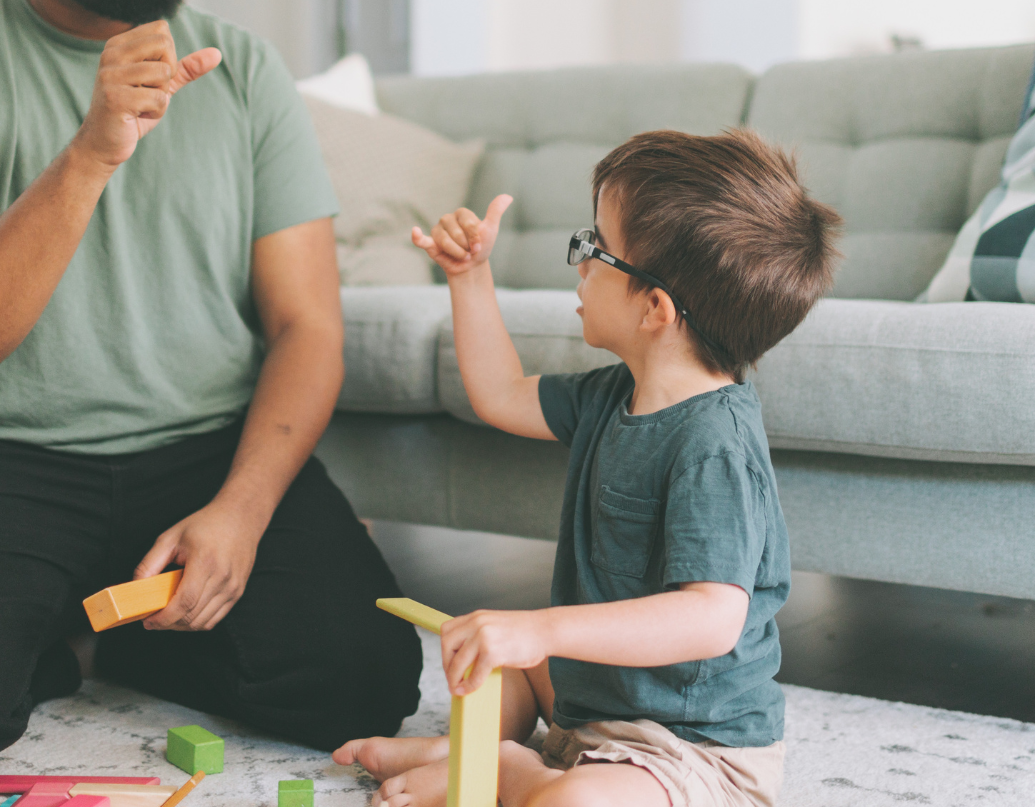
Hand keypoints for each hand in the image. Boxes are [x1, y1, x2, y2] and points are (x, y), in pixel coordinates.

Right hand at [72, 19, 221, 169]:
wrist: (104, 142)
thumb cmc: (135, 111)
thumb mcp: (162, 85)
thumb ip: (186, 68)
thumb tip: (217, 53)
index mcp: (119, 45)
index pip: (162, 32)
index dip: (168, 58)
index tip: (151, 78)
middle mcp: (112, 54)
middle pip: (164, 45)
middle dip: (168, 73)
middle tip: (149, 91)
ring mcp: (111, 74)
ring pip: (164, 72)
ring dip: (161, 95)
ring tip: (141, 104)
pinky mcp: (116, 97)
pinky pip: (160, 99)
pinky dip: (157, 111)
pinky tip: (137, 115)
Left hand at [134, 499, 264, 631]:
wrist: (241, 517)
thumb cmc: (206, 524)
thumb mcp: (172, 537)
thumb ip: (150, 562)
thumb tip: (135, 587)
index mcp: (205, 562)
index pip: (183, 603)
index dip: (163, 618)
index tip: (148, 621)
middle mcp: (222, 578)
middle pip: (192, 617)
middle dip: (168, 624)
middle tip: (153, 619)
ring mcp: (233, 587)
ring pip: (203, 623)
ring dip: (182, 626)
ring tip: (168, 617)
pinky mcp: (237, 592)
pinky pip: (215, 619)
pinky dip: (197, 623)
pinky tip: (186, 614)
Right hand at [411, 194, 511, 277]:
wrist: (471, 267)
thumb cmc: (480, 246)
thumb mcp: (490, 229)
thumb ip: (495, 212)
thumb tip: (508, 196)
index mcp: (461, 214)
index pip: (468, 222)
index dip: (474, 237)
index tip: (479, 246)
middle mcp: (447, 220)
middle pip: (456, 232)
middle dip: (466, 247)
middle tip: (470, 253)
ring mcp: (437, 231)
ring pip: (444, 240)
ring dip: (456, 252)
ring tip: (462, 257)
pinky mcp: (430, 244)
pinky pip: (421, 240)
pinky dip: (417, 237)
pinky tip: (415, 232)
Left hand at [440, 608, 548, 695]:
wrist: (547, 630)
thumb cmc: (525, 632)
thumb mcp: (495, 626)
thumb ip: (479, 637)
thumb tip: (464, 662)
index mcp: (477, 616)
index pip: (447, 631)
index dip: (445, 650)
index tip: (450, 663)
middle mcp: (477, 623)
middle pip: (446, 645)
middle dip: (447, 665)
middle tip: (453, 678)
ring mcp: (484, 636)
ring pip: (457, 662)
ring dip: (454, 679)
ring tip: (458, 688)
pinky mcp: (493, 652)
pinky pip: (474, 674)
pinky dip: (469, 686)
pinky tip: (470, 690)